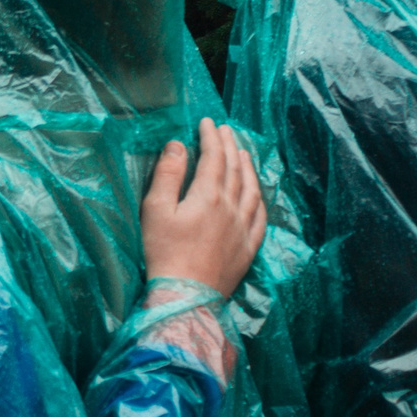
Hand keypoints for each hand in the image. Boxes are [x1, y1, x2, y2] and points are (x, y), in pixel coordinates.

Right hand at [140, 118, 266, 297]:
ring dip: (248, 167)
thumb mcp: (155, 209)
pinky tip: (257, 193)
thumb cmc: (164, 251)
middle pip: (235, 169)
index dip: (211, 137)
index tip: (207, 122)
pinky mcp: (249, 247)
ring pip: (252, 189)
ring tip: (243, 153)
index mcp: (208, 195)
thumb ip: (168, 174)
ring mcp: (244, 227)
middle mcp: (231, 206)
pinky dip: (259, 198)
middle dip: (230, 145)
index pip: (214, 157)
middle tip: (225, 130)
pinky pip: (260, 216)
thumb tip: (178, 145)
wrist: (186, 294)